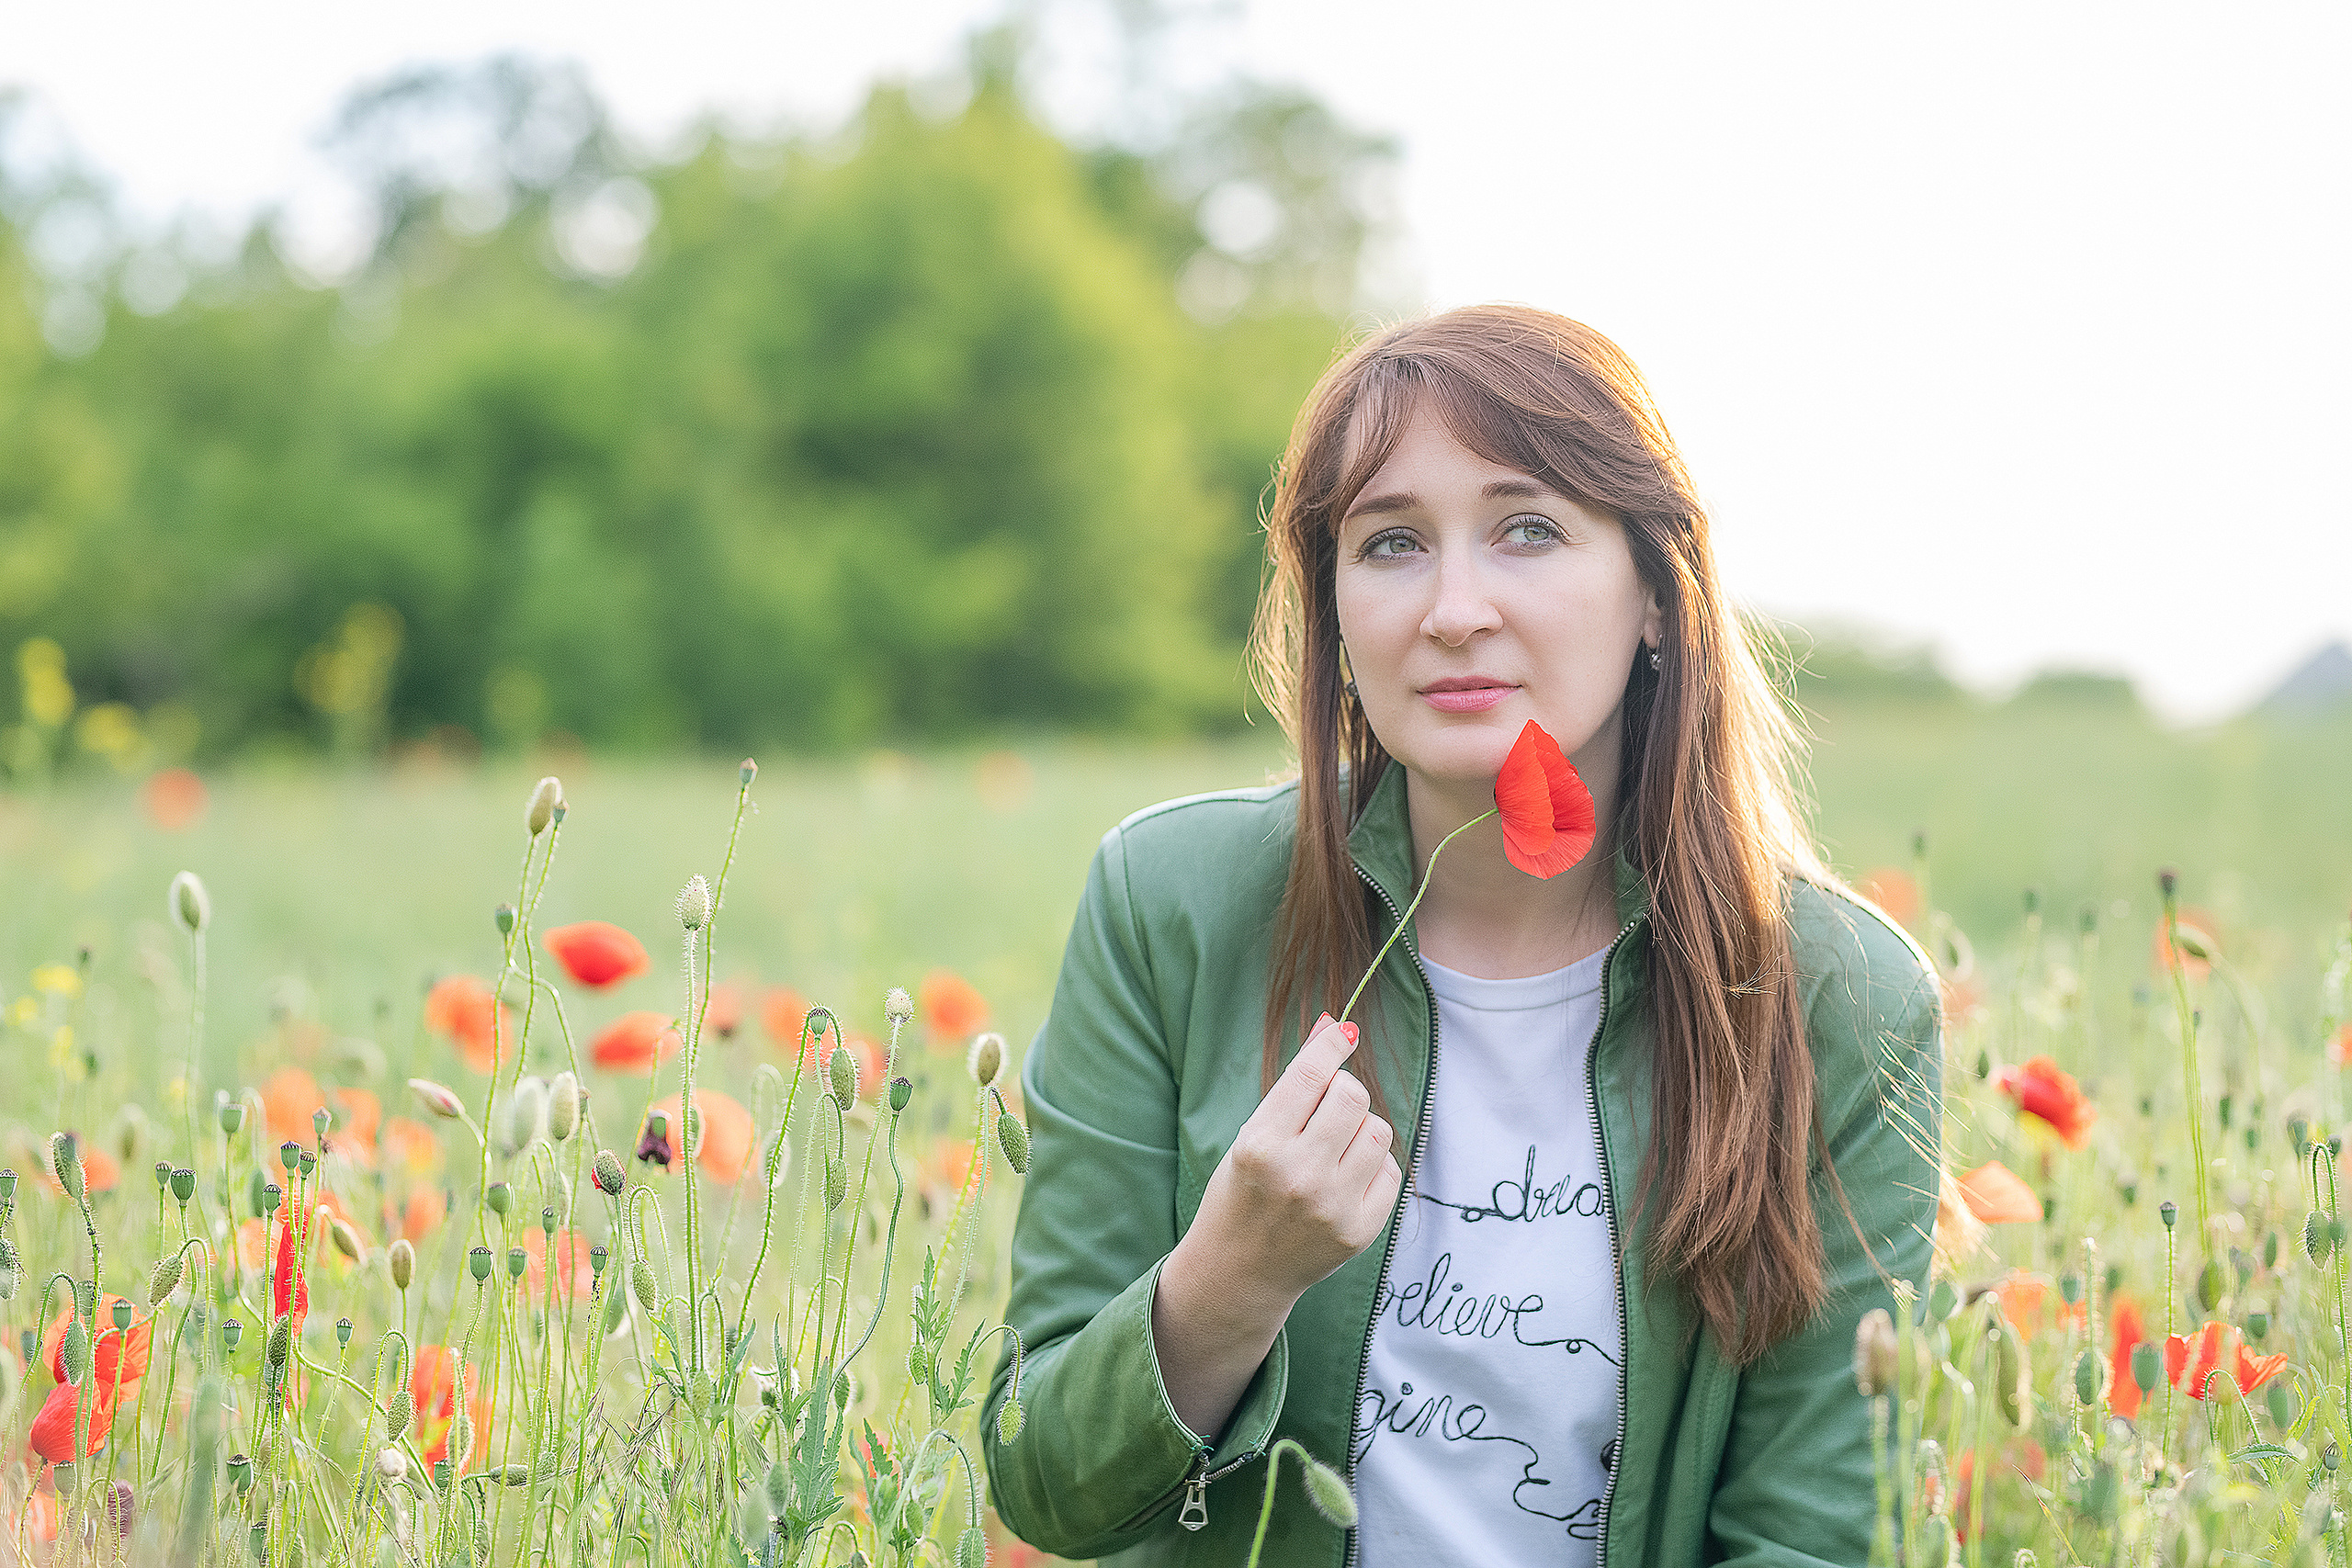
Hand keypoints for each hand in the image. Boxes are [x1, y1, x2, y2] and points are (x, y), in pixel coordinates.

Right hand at [1198, 1011, 1401, 1305]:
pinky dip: (1372, 1166)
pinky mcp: (1359, 1231)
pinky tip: (1347, 1178)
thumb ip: (1295, 1084)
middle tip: (1328, 1107)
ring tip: (1336, 1146)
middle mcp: (1298, 1175)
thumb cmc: (1242, 1192)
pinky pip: (1389, 1171)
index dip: (1332, 1044)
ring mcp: (1331, 1206)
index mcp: (1260, 1146)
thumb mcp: (1252, 1135)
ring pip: (1377, 1130)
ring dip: (1360, 1128)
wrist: (1239, 1271)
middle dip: (1344, 1091)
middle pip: (1352, 1096)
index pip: (1311, 1074)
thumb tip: (1334, 1024)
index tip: (1345, 1031)